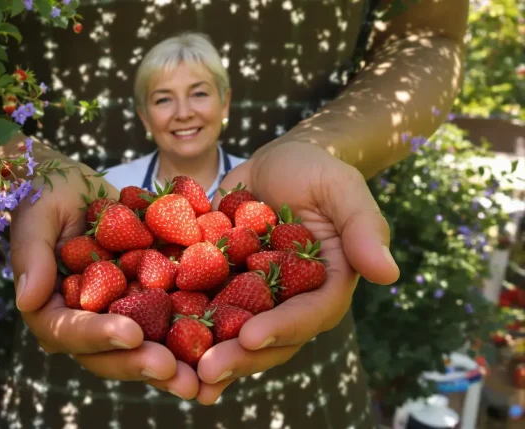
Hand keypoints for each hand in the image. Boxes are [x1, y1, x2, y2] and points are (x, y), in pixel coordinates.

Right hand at [9, 161, 199, 398]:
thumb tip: (27, 301)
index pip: (69, 331)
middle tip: (175, 373)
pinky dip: (194, 335)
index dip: (99, 336)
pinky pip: (169, 324)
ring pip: (144, 349)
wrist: (75, 186)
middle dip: (142, 364)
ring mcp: (118, 315)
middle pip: (110, 354)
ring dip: (173, 365)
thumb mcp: (36, 215)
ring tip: (203, 378)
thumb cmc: (46, 194)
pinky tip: (223, 342)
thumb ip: (32, 255)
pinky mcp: (146, 303)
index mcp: (51, 309)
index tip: (132, 334)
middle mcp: (85, 321)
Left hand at [196, 141, 399, 403]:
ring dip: (204, 356)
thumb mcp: (341, 188)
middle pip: (265, 339)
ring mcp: (250, 300)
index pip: (307, 316)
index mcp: (323, 288)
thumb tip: (388, 273)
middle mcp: (287, 303)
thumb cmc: (315, 172)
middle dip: (236, 357)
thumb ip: (363, 228)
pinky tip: (151, 340)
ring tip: (177, 375)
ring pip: (229, 336)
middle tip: (204, 372)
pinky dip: (177, 327)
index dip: (281, 327)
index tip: (251, 336)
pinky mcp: (219, 288)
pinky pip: (198, 311)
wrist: (274, 164)